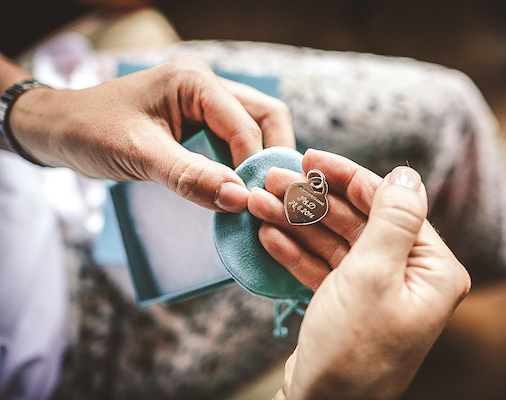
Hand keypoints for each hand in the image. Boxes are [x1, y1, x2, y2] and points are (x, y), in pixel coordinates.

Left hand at [9, 55, 294, 211]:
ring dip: (261, 160)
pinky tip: (239, 187)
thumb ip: (190, 177)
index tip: (253, 205)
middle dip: (272, 156)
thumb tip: (239, 199)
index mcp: (194, 81)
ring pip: (257, 126)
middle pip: (267, 116)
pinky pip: (238, 137)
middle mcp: (207, 84)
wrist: (59, 127)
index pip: (247, 126)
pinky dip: (244, 162)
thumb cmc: (90, 132)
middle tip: (269, 197)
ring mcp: (206, 100)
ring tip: (257, 196)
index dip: (254, 167)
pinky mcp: (201, 117)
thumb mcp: (138, 155)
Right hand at [249, 149, 470, 398]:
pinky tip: (269, 235)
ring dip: (296, 223)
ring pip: (334, 243)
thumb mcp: (373, 276)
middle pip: (356, 221)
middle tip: (272, 179)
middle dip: (312, 200)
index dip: (348, 177)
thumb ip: (391, 219)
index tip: (311, 157)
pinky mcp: (349, 304)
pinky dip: (297, 253)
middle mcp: (409, 277)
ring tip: (259, 204)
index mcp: (432, 268)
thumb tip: (407, 174)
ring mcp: (377, 291)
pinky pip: (323, 268)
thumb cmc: (354, 350)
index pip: (389, 205)